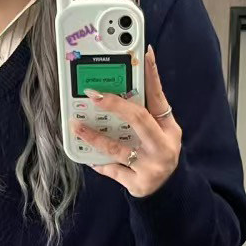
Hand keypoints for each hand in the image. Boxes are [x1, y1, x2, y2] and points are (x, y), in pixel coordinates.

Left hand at [71, 45, 181, 198]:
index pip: (159, 97)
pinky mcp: (136, 184)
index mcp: (168, 130)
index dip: (152, 75)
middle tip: (94, 94)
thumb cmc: (159, 155)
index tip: (145, 54)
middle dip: (115, 105)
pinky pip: (112, 171)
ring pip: (117, 148)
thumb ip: (148, 114)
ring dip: (94, 137)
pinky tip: (88, 157)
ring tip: (76, 126)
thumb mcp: (162, 134)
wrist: (167, 191)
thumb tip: (126, 86)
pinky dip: (99, 163)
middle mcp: (161, 147)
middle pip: (138, 119)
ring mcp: (149, 167)